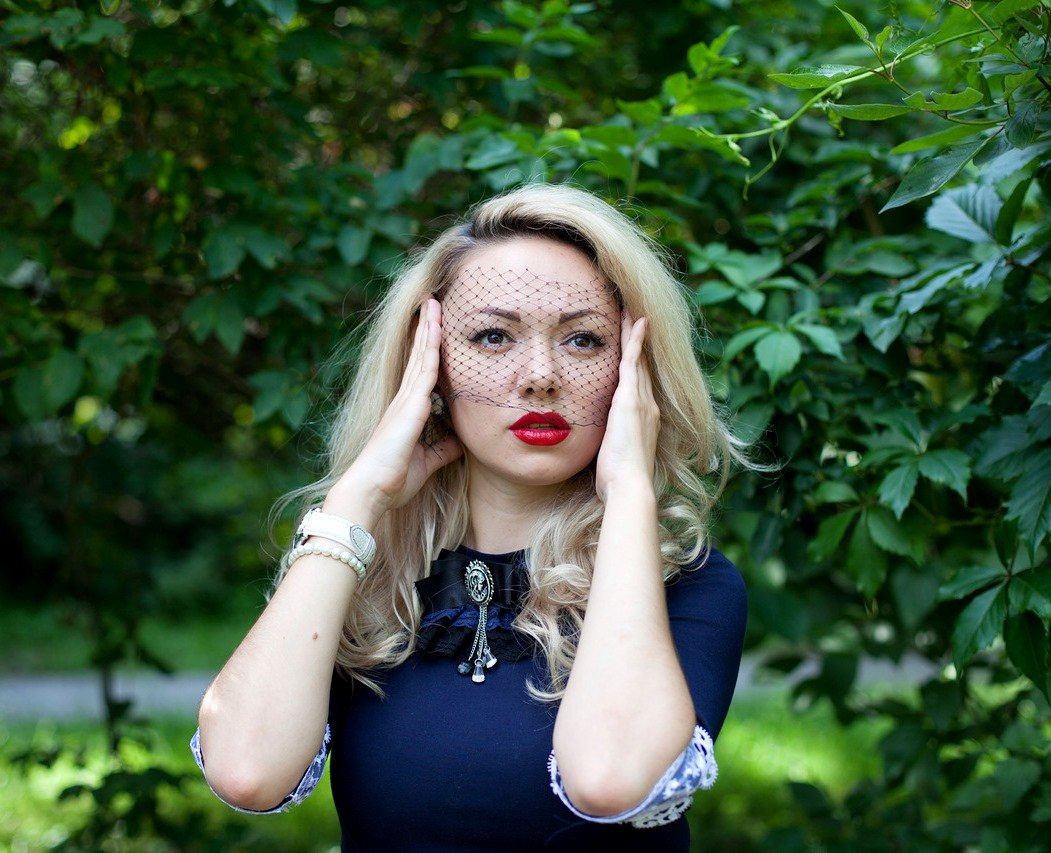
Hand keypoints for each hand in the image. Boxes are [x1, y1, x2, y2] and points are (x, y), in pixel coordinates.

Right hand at [324, 298, 462, 518]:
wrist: (372, 491)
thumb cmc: (394, 480)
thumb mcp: (428, 462)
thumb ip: (443, 449)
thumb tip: (460, 440)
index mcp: (407, 412)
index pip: (422, 373)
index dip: (428, 348)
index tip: (435, 327)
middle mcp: (404, 401)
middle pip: (420, 356)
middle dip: (427, 329)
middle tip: (433, 302)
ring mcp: (405, 401)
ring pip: (422, 356)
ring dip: (429, 328)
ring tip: (434, 302)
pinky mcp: (409, 406)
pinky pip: (425, 370)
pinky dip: (432, 347)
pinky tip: (436, 328)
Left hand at [594, 313, 659, 502]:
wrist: (630, 486)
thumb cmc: (618, 480)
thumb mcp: (612, 457)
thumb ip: (608, 445)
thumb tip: (599, 447)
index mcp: (643, 420)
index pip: (639, 385)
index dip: (637, 364)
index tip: (632, 348)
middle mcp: (647, 406)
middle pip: (642, 367)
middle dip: (638, 343)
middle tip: (636, 317)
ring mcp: (642, 402)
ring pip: (638, 360)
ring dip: (635, 334)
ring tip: (632, 312)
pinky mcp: (631, 399)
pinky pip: (634, 361)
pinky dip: (635, 340)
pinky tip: (636, 320)